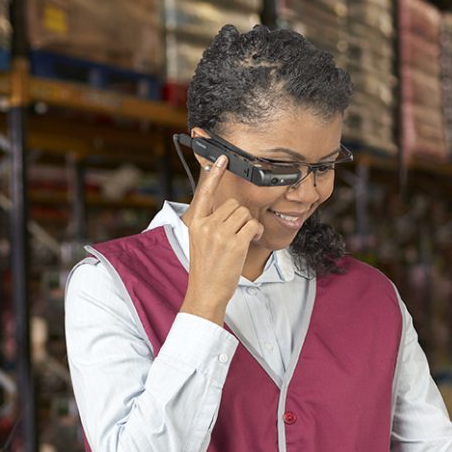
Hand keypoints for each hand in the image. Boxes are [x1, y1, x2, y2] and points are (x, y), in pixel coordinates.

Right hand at [179, 155, 263, 325]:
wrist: (206, 292)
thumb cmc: (206, 269)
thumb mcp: (200, 242)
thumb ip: (210, 224)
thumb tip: (229, 211)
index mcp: (196, 223)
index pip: (204, 192)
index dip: (214, 174)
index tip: (221, 159)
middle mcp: (206, 226)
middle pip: (233, 204)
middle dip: (240, 216)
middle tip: (236, 233)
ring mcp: (220, 234)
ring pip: (245, 214)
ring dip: (249, 224)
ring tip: (242, 239)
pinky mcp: (235, 243)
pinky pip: (253, 225)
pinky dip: (256, 231)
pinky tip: (250, 240)